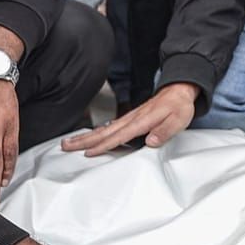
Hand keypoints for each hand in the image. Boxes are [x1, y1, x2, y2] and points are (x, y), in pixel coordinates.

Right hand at [62, 83, 197, 154]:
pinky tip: (88, 138)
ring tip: (68, 142)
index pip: (119, 136)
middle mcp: (131, 118)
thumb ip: (164, 131)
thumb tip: (150, 142)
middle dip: (83, 140)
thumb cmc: (179, 107)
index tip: (89, 152)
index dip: (104, 145)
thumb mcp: (178, 120)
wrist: (178, 91)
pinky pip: (108, 127)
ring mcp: (128, 118)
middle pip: (103, 132)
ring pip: (103, 129)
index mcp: (142, 120)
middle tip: (65, 146)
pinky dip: (95, 133)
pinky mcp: (129, 118)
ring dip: (85, 136)